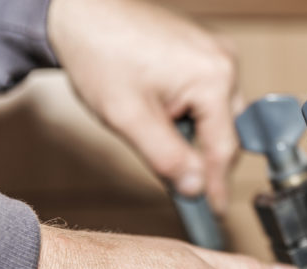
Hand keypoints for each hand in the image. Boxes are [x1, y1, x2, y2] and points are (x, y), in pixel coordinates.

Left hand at [47, 0, 242, 211]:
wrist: (79, 10)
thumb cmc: (99, 52)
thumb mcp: (129, 118)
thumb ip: (167, 158)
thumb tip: (195, 187)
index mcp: (213, 77)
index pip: (224, 147)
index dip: (217, 185)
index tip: (214, 210)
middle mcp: (225, 62)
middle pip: (227, 130)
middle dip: (205, 157)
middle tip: (183, 184)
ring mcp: (216, 53)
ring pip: (219, 114)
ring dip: (197, 134)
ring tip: (161, 136)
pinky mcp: (204, 50)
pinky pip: (210, 94)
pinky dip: (193, 113)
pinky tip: (166, 114)